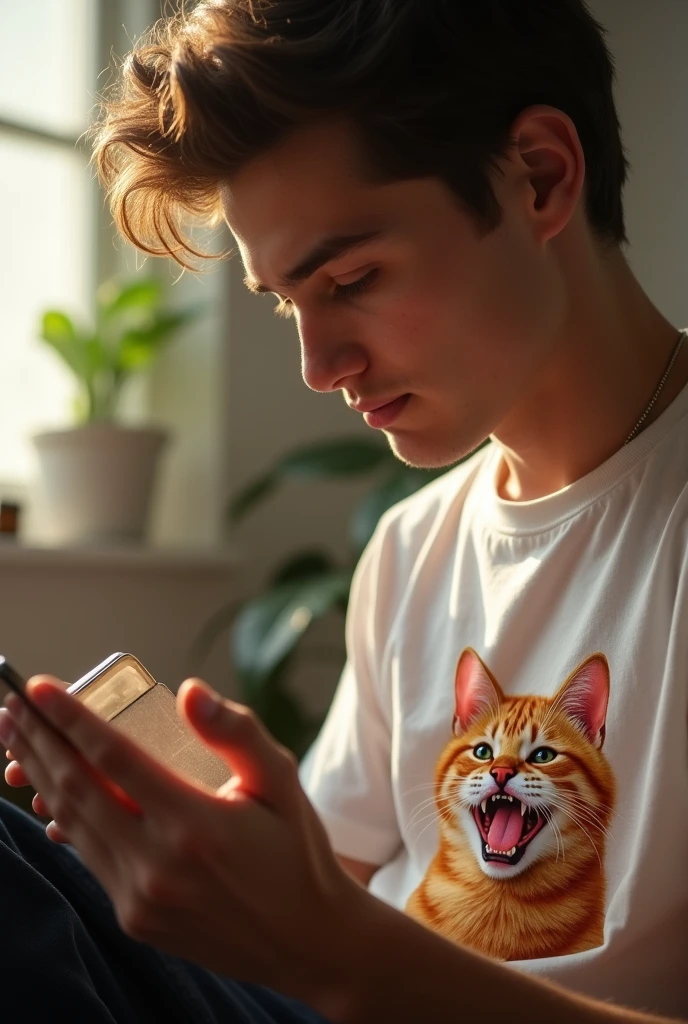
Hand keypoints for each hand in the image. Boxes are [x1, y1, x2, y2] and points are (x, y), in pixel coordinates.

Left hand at [0, 678, 366, 1000]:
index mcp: (195, 824)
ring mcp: (141, 897)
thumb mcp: (281, 780)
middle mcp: (158, 864)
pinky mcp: (135, 917)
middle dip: (39, 741)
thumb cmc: (296, 850)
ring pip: (73, 825)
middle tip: (12, 706)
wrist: (307, 938)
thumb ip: (236, 733)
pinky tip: (47, 793)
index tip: (39, 688)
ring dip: (40, 778)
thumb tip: (189, 691)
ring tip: (17, 741)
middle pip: (78, 789)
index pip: (114, 758)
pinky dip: (63, 819)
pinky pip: (88, 858)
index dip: (71, 719)